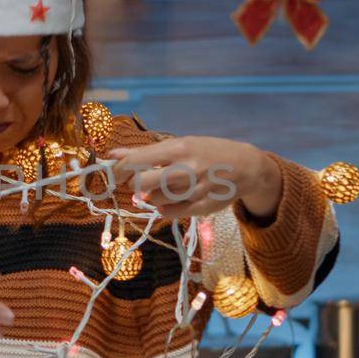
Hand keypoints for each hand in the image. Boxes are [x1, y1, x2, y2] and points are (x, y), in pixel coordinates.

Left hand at [106, 136, 281, 221]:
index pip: (137, 160)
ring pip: (154, 199)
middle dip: (135, 183)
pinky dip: (164, 207)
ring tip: (168, 185)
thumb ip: (146, 152)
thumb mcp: (180, 144)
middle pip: (141, 184)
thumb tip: (111, 155)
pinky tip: (173, 198)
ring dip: (153, 194)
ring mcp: (195, 190)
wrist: (246, 167)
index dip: (119, 168)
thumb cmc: (208, 152)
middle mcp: (187, 169)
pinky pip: (168, 213)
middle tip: (141, 180)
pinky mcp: (201, 207)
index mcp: (180, 148)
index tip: (114, 171)